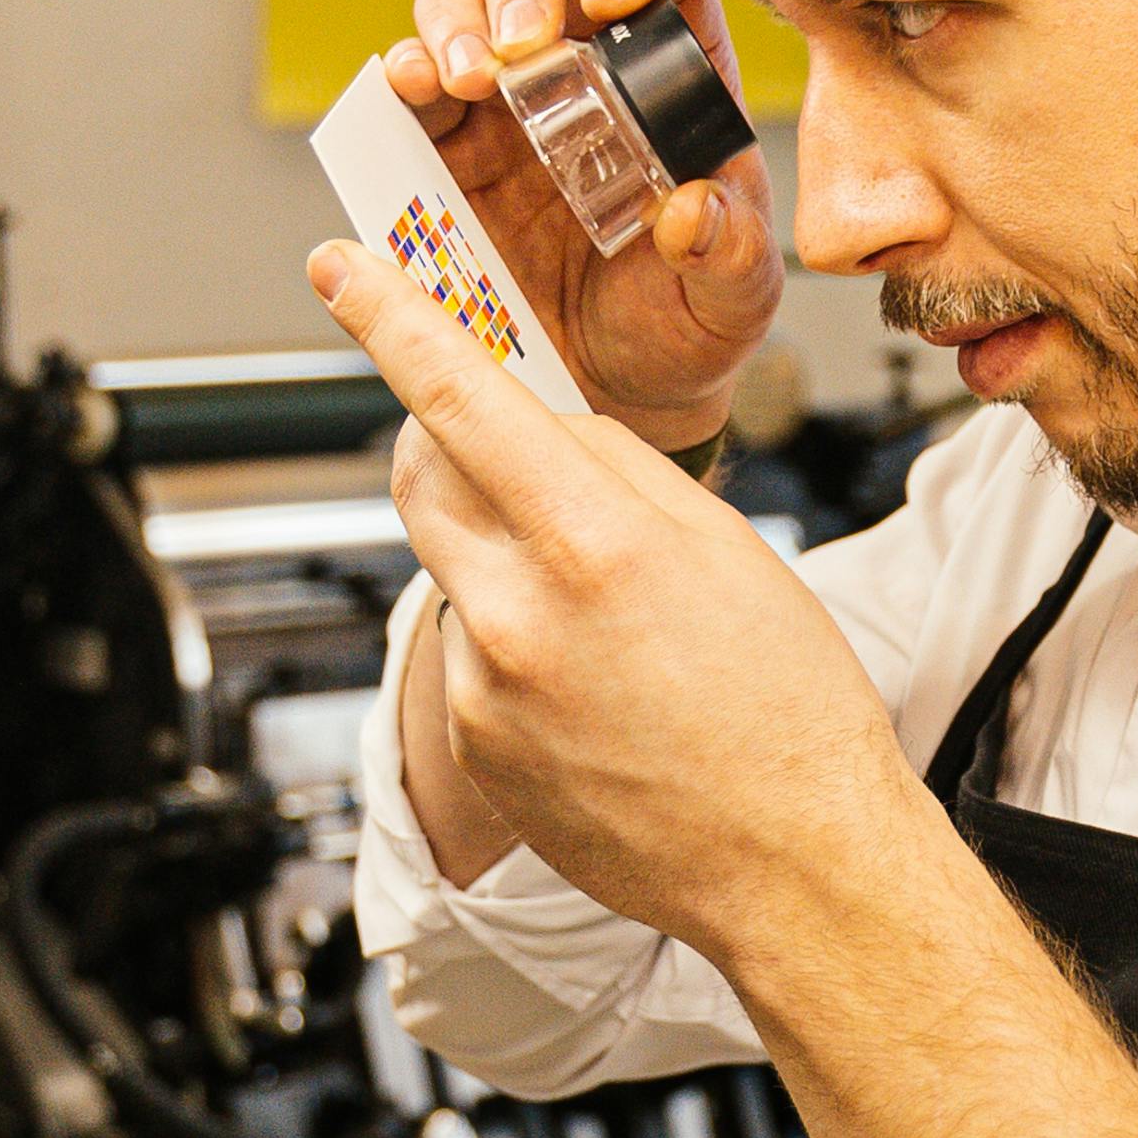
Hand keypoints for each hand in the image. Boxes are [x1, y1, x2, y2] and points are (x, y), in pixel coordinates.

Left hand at [308, 220, 900, 968]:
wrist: (795, 867)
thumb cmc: (789, 713)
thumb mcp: (728, 549)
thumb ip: (618, 467)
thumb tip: (541, 420)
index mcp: (595, 544)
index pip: (459, 398)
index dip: (389, 319)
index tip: (341, 271)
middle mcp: (520, 615)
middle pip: (420, 474)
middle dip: (446, 442)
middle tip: (509, 456)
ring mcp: (486, 688)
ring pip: (450, 565)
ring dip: (498, 554)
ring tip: (600, 617)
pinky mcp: (476, 745)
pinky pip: (466, 653)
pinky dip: (511, 644)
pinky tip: (592, 687)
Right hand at [389, 0, 782, 445]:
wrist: (600, 393)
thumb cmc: (678, 328)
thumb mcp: (731, 303)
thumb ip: (732, 257)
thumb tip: (695, 212)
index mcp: (673, 80)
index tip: (613, 1)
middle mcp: (584, 66)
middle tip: (519, 45)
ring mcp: (505, 97)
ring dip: (455, 15)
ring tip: (462, 77)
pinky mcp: (442, 142)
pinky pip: (410, 78)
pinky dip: (401, 68)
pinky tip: (410, 90)